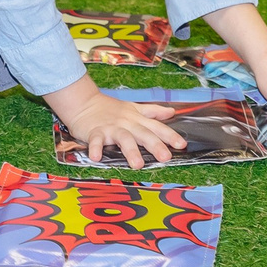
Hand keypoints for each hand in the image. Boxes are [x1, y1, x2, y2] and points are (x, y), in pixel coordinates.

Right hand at [49, 88, 185, 169]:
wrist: (84, 102)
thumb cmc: (110, 108)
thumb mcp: (134, 108)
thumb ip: (153, 112)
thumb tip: (171, 112)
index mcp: (137, 119)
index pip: (156, 127)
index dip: (169, 135)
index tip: (182, 144)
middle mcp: (127, 123)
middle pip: (143, 134)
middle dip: (155, 145)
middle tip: (166, 157)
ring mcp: (111, 128)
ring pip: (123, 139)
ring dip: (131, 151)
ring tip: (137, 164)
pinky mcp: (95, 132)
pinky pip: (96, 140)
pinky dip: (96, 148)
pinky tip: (97, 157)